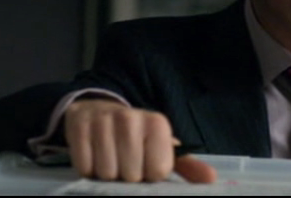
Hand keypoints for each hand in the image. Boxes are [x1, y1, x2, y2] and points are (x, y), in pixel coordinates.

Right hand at [64, 99, 216, 182]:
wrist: (99, 110)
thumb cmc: (137, 136)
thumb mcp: (162, 146)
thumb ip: (187, 166)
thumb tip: (211, 179)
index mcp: (157, 124)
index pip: (157, 171)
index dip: (150, 175)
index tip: (146, 164)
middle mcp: (132, 119)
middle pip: (130, 175)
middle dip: (127, 175)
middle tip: (126, 161)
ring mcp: (104, 121)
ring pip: (106, 173)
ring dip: (107, 174)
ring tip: (111, 158)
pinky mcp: (79, 126)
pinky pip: (84, 167)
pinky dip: (88, 168)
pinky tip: (94, 155)